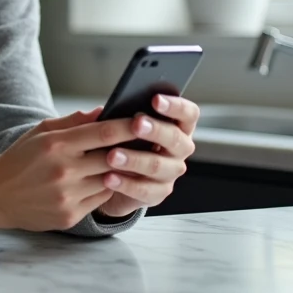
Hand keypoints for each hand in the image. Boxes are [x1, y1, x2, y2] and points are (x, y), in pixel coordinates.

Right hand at [0, 107, 140, 231]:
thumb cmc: (20, 159)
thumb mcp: (41, 132)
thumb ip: (74, 122)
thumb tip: (104, 111)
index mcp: (57, 145)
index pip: (103, 133)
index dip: (128, 126)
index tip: (145, 120)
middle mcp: (64, 171)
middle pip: (113, 158)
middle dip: (132, 149)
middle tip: (147, 141)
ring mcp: (68, 196)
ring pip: (111, 181)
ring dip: (121, 171)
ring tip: (128, 161)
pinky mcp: (70, 215)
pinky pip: (100, 200)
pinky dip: (106, 189)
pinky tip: (105, 180)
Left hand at [96, 95, 199, 218]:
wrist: (112, 178)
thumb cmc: (121, 142)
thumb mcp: (120, 126)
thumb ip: (117, 116)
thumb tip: (103, 110)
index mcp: (177, 126)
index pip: (189, 113)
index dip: (176, 106)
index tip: (156, 99)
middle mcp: (179, 149)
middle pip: (175, 138)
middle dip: (155, 130)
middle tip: (136, 124)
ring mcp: (171, 173)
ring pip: (157, 165)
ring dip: (134, 159)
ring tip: (112, 155)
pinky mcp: (158, 194)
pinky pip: (144, 190)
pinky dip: (125, 183)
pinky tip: (108, 177)